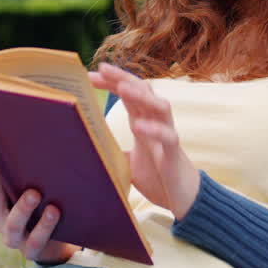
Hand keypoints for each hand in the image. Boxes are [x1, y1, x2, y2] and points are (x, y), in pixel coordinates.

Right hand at [0, 162, 77, 263]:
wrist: (55, 246)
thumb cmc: (42, 211)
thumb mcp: (34, 195)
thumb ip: (30, 178)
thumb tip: (34, 141)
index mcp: (0, 208)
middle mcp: (4, 225)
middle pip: (4, 214)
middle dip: (16, 200)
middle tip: (34, 191)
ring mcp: (17, 240)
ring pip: (17, 230)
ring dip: (34, 218)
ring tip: (53, 209)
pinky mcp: (33, 252)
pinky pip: (36, 244)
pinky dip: (47, 230)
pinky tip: (57, 215)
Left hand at [89, 63, 200, 219]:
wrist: (184, 199)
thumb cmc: (157, 176)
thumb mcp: (127, 161)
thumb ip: (111, 151)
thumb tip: (84, 147)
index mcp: (144, 121)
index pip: (128, 94)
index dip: (111, 82)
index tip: (90, 75)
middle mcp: (156, 123)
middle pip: (143, 91)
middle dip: (123, 78)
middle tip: (102, 69)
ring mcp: (167, 136)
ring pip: (160, 106)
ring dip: (141, 95)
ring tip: (121, 88)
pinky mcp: (174, 154)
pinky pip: (168, 137)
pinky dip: (154, 130)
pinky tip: (139, 126)